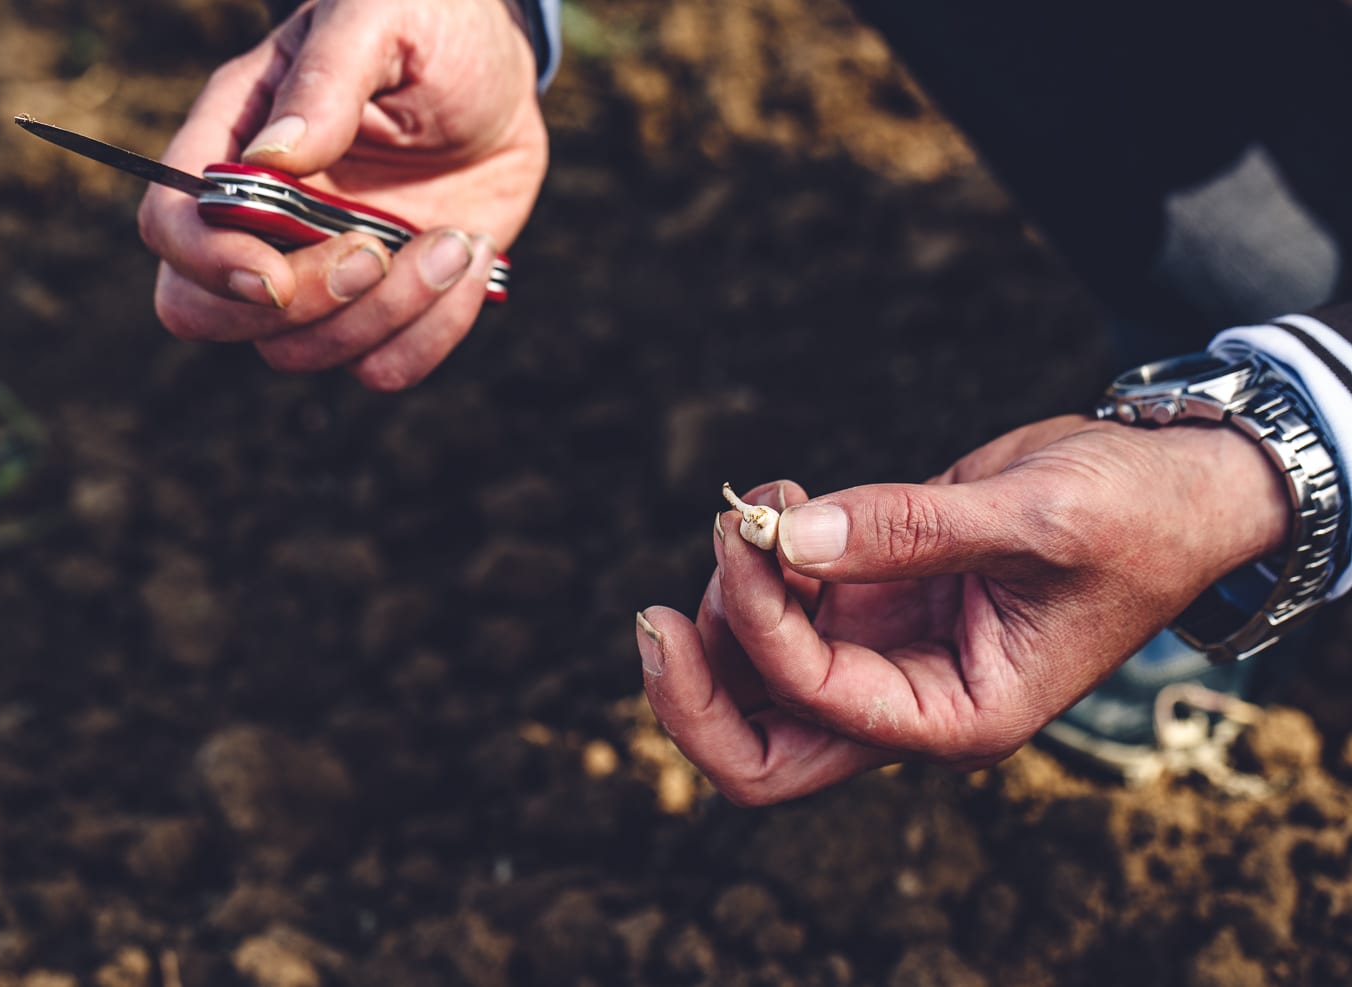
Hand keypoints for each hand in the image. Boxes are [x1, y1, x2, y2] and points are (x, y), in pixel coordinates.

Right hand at [137, 0, 547, 389]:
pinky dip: (432, 334)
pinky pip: (382, 368)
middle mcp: (263, 222)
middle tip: (377, 251)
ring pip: (302, 353)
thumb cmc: (428, 25)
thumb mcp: (381, 18)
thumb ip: (328, 78)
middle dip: (298, 306)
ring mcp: (321, 272)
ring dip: (385, 316)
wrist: (501, 74)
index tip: (271, 273)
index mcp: (235, 143)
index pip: (171, 229)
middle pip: (210, 316)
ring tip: (455, 241)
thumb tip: (278, 157)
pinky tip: (469, 258)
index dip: (205, 265)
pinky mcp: (385, 307)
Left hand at [635, 415, 1290, 804]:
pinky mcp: (873, 596)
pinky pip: (783, 602)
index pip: (815, 710)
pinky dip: (757, 559)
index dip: (760, 630)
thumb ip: (908, 530)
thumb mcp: (1037, 519)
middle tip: (656, 615)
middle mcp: (909, 698)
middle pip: (760, 749)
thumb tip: (786, 538)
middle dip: (695, 693)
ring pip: (757, 672)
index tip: (748, 534)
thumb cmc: (1134, 515)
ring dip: (726, 600)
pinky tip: (778, 498)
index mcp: (957, 716)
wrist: (1169, 484)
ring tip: (750, 508)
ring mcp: (885, 650)